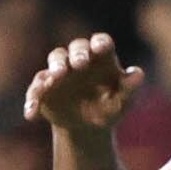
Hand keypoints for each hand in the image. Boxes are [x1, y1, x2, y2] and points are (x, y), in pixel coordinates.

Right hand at [25, 35, 143, 135]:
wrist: (87, 127)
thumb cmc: (108, 108)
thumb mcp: (121, 102)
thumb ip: (129, 88)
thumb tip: (139, 74)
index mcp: (100, 58)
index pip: (101, 43)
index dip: (100, 43)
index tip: (100, 47)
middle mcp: (78, 60)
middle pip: (75, 48)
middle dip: (76, 54)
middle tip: (78, 63)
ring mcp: (59, 72)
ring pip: (55, 61)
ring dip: (55, 67)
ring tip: (56, 77)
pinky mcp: (43, 88)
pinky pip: (36, 90)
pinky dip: (33, 101)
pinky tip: (32, 114)